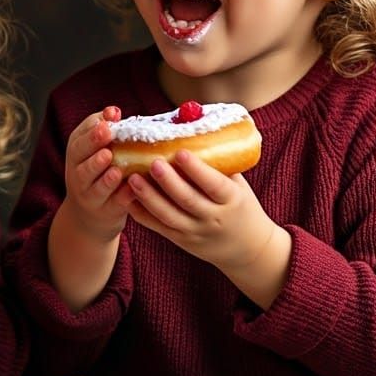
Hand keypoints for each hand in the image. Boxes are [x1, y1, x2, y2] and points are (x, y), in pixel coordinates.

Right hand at [47, 107, 132, 311]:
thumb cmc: (97, 174)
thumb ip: (102, 130)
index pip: (78, 139)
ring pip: (94, 186)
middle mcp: (78, 175)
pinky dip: (123, 197)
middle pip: (81, 160)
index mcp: (76, 155)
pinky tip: (133, 189)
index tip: (107, 120)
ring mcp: (89, 196)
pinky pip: (114, 205)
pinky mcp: (105, 213)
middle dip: (93, 145)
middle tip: (107, 133)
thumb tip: (113, 111)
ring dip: (104, 176)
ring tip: (115, 168)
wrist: (89, 218)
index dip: (92, 129)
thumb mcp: (93, 151)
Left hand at [126, 149, 290, 308]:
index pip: (214, 185)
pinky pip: (159, 228)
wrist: (248, 247)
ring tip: (132, 178)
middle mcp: (214, 218)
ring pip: (169, 216)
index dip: (196, 169)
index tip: (180, 152)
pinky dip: (142, 214)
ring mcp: (196, 232)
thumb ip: (220, 164)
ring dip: (149, 197)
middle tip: (152, 162)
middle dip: (168, 181)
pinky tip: (128, 197)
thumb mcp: (239, 186)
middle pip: (188, 200)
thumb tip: (195, 128)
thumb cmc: (240, 205)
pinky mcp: (182, 241)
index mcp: (232, 200)